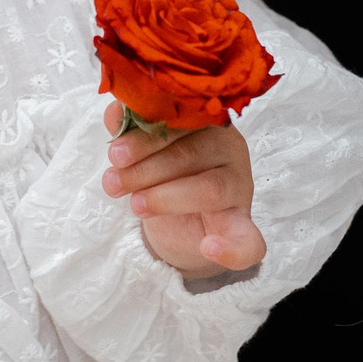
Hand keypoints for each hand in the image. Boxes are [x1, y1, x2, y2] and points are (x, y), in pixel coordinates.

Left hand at [99, 100, 266, 277]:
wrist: (184, 224)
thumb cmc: (165, 177)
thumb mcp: (145, 153)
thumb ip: (132, 132)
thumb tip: (114, 113)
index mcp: (206, 122)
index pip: (178, 123)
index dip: (145, 138)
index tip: (114, 154)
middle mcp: (228, 149)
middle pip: (190, 154)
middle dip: (145, 170)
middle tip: (113, 183)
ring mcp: (239, 187)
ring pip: (209, 189)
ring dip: (166, 198)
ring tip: (136, 205)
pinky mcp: (243, 224)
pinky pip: (249, 240)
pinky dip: (231, 248)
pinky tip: (209, 247)